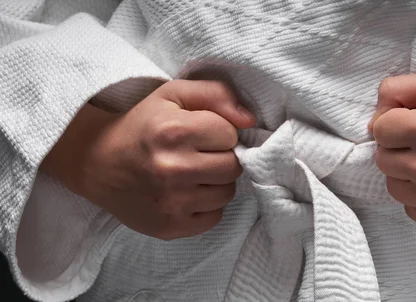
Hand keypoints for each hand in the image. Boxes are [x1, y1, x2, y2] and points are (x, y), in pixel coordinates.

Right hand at [42, 80, 255, 239]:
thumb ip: (216, 95)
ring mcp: (172, 202)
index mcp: (174, 132)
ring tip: (190, 173)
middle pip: (233, 166)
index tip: (198, 133)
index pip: (231, 134)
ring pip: (227, 192)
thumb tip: (250, 119)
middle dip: (220, 157)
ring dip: (215, 182)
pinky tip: (185, 193)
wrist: (96, 162)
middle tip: (196, 154)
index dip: (218, 132)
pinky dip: (206, 205)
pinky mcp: (170, 227)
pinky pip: (215, 217)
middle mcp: (173, 169)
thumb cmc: (141, 125)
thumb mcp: (173, 95)